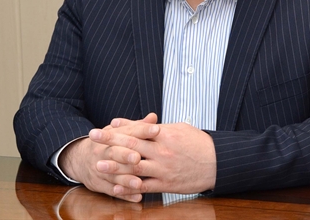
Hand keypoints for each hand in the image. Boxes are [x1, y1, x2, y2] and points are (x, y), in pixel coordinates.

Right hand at [58, 113, 157, 201]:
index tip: (156, 129)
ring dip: (126, 180)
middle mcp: (104, 152)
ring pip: (113, 175)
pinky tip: (137, 196)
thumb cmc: (108, 143)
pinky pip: (112, 191)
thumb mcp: (120, 132)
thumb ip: (138, 127)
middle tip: (138, 157)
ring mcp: (100, 169)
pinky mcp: (100, 184)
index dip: (142, 130)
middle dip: (126, 156)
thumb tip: (153, 117)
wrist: (80, 158)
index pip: (128, 132)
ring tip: (139, 183)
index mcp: (111, 136)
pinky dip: (125, 195)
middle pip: (115, 153)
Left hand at [89, 120, 215, 195]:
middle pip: (132, 147)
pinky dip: (130, 187)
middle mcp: (163, 152)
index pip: (137, 131)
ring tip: (98, 164)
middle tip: (92, 138)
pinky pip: (145, 187)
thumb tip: (134, 122)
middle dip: (110, 142)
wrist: (217, 162)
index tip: (101, 128)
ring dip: (115, 167)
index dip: (117, 130)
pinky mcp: (167, 185)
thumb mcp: (178, 128)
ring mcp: (164, 169)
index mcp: (165, 135)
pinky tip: (116, 187)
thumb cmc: (197, 143)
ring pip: (135, 168)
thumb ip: (154, 126)